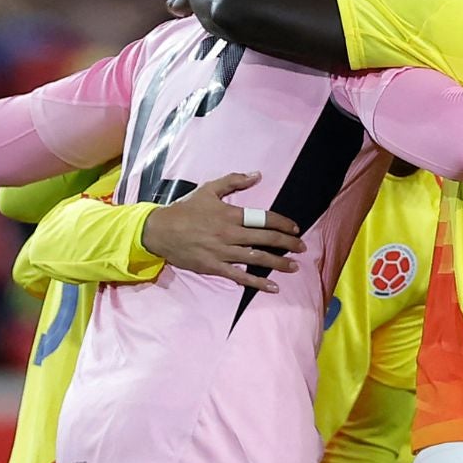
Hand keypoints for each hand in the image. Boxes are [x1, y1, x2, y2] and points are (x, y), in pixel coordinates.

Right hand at [140, 172, 306, 293]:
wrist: (159, 231)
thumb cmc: (185, 209)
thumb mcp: (208, 189)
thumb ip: (233, 181)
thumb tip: (257, 175)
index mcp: (230, 214)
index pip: (263, 219)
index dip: (282, 223)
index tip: (295, 228)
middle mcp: (230, 234)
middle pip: (265, 239)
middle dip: (287, 244)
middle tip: (302, 247)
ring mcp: (222, 252)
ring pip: (256, 258)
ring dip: (278, 263)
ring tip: (294, 267)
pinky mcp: (214, 268)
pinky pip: (239, 276)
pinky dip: (257, 282)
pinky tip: (272, 287)